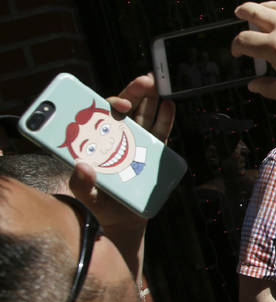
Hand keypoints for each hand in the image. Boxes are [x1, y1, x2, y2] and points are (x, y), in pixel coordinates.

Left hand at [67, 74, 174, 227]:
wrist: (124, 220)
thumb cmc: (101, 205)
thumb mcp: (87, 196)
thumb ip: (81, 183)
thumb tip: (82, 166)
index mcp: (96, 142)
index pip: (100, 116)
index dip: (108, 104)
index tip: (118, 104)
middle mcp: (115, 138)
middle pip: (124, 110)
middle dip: (134, 92)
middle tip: (145, 80)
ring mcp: (134, 143)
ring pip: (143, 116)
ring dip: (151, 99)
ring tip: (159, 84)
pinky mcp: (150, 152)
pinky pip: (159, 132)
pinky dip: (165, 118)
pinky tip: (169, 105)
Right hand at [232, 1, 275, 108]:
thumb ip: (266, 88)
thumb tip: (253, 85)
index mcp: (275, 47)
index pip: (245, 40)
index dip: (236, 46)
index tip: (237, 52)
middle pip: (256, 12)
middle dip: (244, 12)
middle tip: (239, 13)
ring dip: (264, 6)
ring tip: (259, 9)